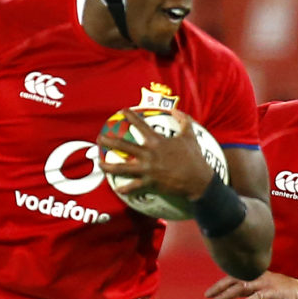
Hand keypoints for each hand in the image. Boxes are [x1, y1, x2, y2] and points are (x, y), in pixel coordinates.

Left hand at [96, 111, 213, 201]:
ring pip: (123, 167)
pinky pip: (134, 186)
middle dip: (110, 141)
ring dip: (109, 166)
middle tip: (100, 138)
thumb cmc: (194, 157)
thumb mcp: (190, 136)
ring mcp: (148, 169)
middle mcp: (149, 154)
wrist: (198, 180)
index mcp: (157, 141)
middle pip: (124, 146)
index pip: (141, 125)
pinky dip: (125, 188)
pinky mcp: (150, 183)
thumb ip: (183, 121)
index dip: (131, 116)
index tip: (122, 110)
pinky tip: (117, 188)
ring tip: (99, 164)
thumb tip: (176, 110)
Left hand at [206, 272, 297, 298]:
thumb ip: (249, 289)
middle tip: (207, 296)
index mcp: (255, 276)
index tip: (209, 293)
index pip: (234, 277)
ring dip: (228, 294)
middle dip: (219, 287)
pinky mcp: (274, 293)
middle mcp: (258, 277)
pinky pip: (259, 296)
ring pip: (243, 287)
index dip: (220, 284)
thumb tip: (234, 293)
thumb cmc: (282, 292)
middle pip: (235, 279)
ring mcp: (266, 284)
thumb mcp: (262, 289)